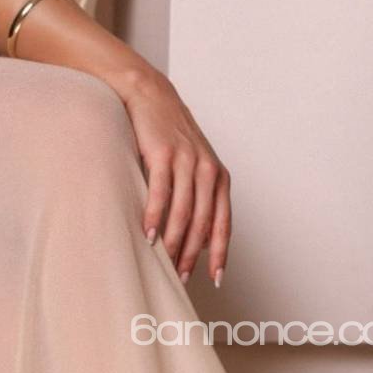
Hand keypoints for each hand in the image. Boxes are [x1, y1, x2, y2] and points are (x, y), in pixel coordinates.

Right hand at [120, 69, 231, 286]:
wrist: (150, 94)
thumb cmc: (169, 134)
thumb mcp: (193, 163)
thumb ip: (199, 195)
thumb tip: (196, 237)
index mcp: (219, 176)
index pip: (223, 223)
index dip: (219, 253)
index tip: (215, 279)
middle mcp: (208, 170)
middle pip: (202, 223)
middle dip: (192, 254)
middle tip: (181, 277)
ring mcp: (186, 161)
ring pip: (183, 212)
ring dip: (173, 242)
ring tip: (163, 263)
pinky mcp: (162, 154)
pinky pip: (161, 193)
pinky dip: (155, 217)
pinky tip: (148, 234)